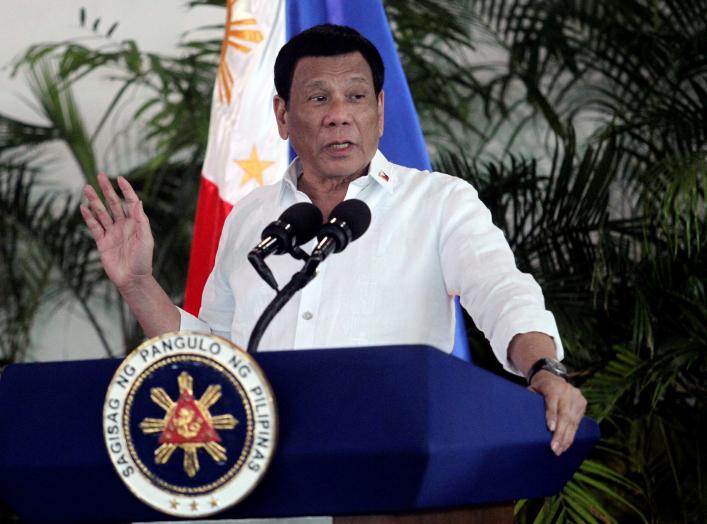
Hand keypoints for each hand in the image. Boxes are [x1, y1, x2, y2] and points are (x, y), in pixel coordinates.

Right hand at [80, 173, 153, 290]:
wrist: (132, 279)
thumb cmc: (143, 260)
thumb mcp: (146, 239)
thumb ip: (141, 220)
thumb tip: (138, 201)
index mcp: (136, 223)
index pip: (130, 202)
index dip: (126, 190)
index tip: (119, 178)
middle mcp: (123, 225)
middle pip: (113, 204)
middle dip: (107, 190)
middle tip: (100, 176)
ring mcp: (112, 233)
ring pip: (102, 213)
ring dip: (94, 201)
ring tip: (87, 188)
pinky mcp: (102, 242)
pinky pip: (94, 227)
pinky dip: (89, 217)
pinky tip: (83, 207)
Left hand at [529, 371, 586, 455]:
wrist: (553, 377)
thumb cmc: (538, 388)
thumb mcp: (531, 390)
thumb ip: (529, 401)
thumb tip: (521, 417)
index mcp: (552, 387)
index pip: (552, 403)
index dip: (552, 416)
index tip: (551, 429)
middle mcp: (567, 392)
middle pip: (565, 415)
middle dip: (560, 434)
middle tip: (554, 448)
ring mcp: (576, 397)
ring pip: (573, 421)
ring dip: (566, 438)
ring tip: (559, 450)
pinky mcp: (582, 403)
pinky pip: (578, 422)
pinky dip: (572, 435)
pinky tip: (566, 445)